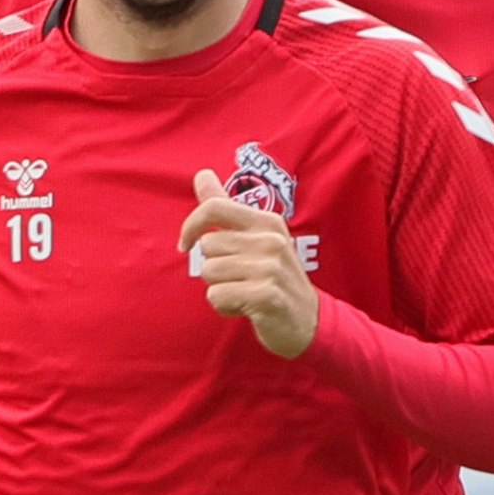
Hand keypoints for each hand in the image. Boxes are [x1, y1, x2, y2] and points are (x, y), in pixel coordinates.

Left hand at [177, 169, 319, 357]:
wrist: (308, 320)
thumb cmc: (274, 277)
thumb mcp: (256, 238)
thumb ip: (226, 207)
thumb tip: (201, 174)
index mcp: (267, 222)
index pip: (215, 208)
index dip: (191, 225)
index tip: (185, 244)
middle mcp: (271, 240)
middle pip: (207, 246)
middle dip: (214, 267)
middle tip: (239, 278)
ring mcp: (271, 267)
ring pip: (209, 272)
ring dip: (219, 288)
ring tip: (244, 292)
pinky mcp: (266, 294)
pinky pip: (217, 296)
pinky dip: (224, 307)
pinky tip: (246, 308)